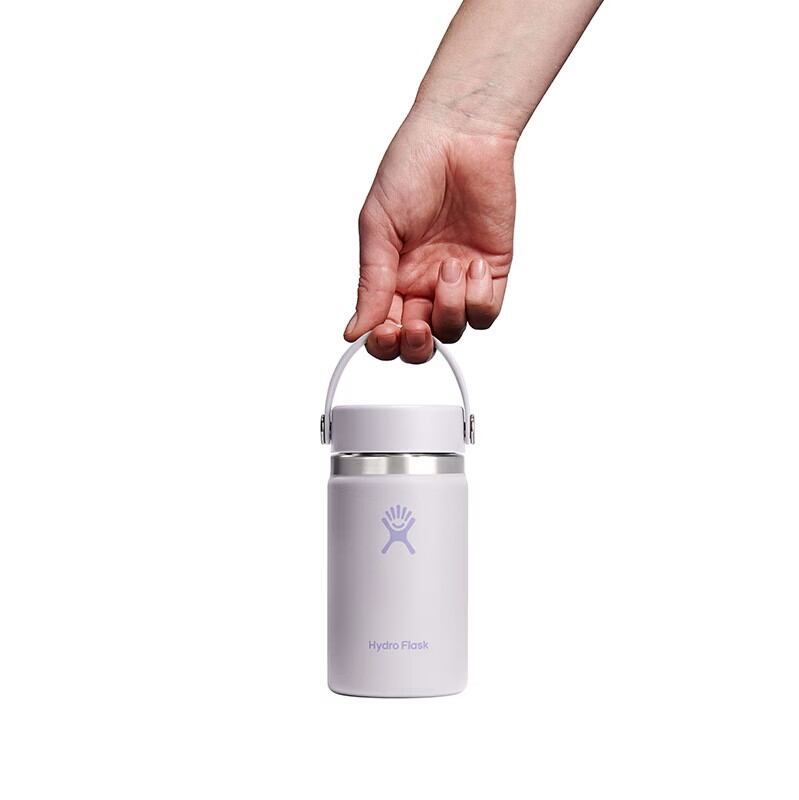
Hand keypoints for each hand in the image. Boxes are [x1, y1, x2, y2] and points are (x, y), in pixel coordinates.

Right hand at [344, 109, 516, 361]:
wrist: (459, 136)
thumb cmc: (411, 170)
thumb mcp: (377, 228)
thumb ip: (370, 283)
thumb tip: (354, 331)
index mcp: (390, 277)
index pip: (384, 330)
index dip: (384, 343)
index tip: (384, 332)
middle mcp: (423, 284)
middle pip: (420, 343)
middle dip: (416, 345)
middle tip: (415, 326)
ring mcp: (457, 281)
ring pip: (454, 330)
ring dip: (450, 309)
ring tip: (449, 266)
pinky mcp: (492, 272)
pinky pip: (486, 311)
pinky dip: (479, 298)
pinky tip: (472, 265)